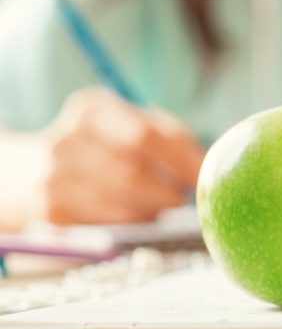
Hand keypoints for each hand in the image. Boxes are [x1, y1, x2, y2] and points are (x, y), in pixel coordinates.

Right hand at [27, 88, 203, 224]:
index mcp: (91, 108)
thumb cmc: (100, 145)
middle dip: (168, 188)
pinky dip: (133, 220)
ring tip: (167, 207)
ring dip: (154, 207)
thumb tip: (206, 166)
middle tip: (186, 198)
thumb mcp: (126, 124)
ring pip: (120, 197)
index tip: (203, 175)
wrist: (29, 171)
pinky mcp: (50, 209)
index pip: (146, 134)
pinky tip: (143, 217)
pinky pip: (105, 218)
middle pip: (133, 169)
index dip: (181, 158)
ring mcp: (54, 175)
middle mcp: (67, 138)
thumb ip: (168, 135)